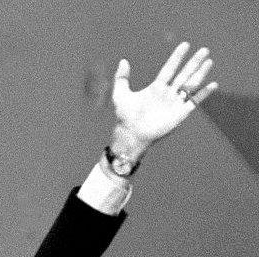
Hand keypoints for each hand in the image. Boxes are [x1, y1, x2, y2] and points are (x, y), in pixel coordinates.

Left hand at [111, 42, 217, 158]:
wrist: (131, 134)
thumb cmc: (125, 116)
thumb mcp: (120, 94)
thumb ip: (121, 77)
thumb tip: (124, 60)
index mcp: (156, 87)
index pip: (169, 68)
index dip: (177, 57)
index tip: (185, 44)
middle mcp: (168, 93)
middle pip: (184, 74)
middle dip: (194, 62)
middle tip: (204, 49)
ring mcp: (175, 103)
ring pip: (191, 84)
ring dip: (201, 73)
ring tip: (209, 61)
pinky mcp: (180, 113)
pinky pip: (195, 101)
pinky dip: (204, 94)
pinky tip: (213, 85)